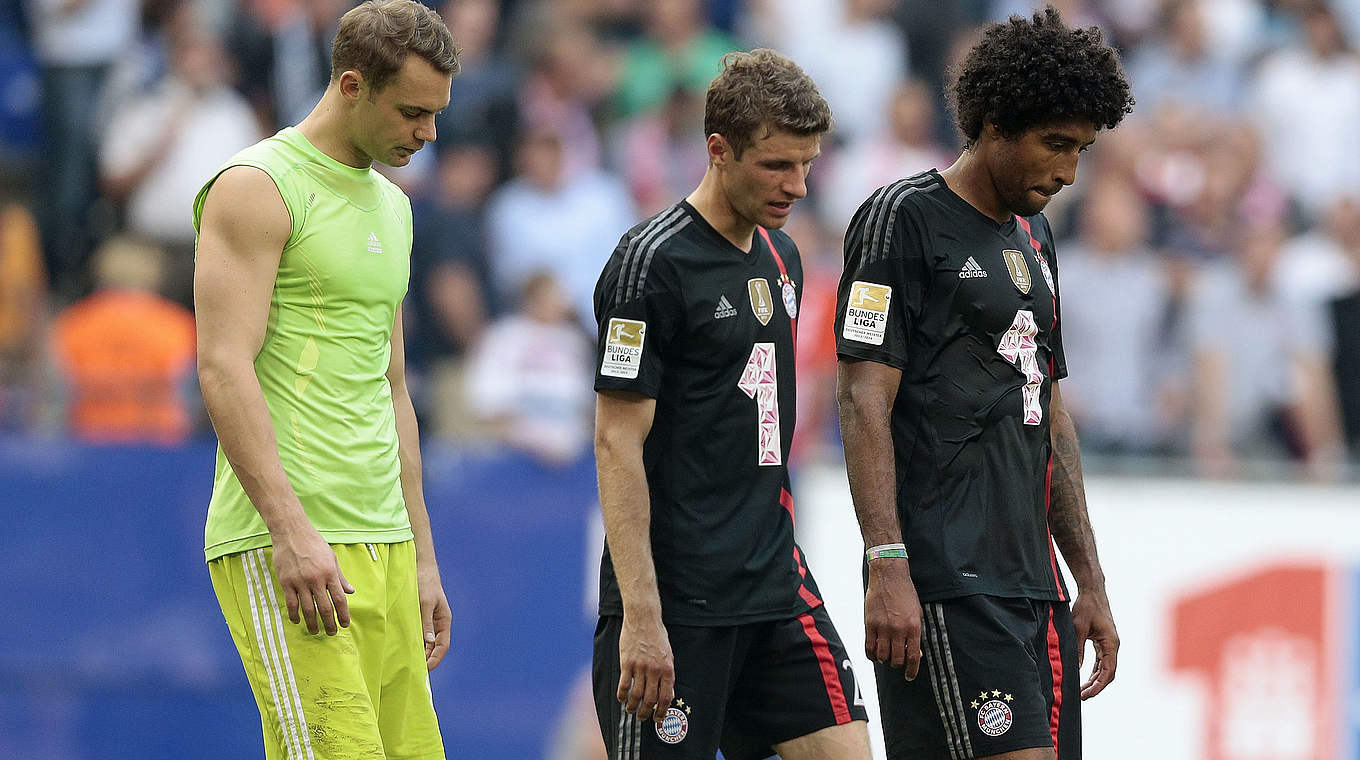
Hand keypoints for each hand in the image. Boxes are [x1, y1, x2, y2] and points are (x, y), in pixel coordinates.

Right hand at [272, 527, 353, 634]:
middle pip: (325, 607)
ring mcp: (300, 581)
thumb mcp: (331, 558)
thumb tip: (351, 591)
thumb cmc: (314, 544)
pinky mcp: (286, 582)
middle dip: (329, 623)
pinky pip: (291, 603)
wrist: (292, 532)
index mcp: (330, 573)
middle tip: (332, 633)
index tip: (345, 624)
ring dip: (312, 623)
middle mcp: (316, 579)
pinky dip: (294, 615)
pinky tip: (297, 621)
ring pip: (308, 609)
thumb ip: (340, 577)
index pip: (340, 599)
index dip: (343, 614)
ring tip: (315, 631)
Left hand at [418, 566, 451, 669]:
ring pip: (428, 642)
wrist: (421, 568)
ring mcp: (431, 621)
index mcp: (444, 620)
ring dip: (421, 653)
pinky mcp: (422, 618)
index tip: (426, 669)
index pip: (443, 645)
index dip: (436, 658)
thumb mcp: (425, 603)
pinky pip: (421, 635)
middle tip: (415, 671)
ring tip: (410, 664)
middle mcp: (439, 623)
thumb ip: (426, 622)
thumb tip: (428, 641)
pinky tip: (407, 649)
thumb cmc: (425, 583)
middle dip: (428, 659)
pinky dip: (416, 643)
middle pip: (436, 647)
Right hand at [617, 610, 674, 723]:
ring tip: (631, 710)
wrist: (644, 619)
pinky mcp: (626, 663)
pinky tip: (621, 698)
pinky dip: (622, 695)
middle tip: (643, 717)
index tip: (658, 718)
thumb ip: (668, 675)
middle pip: (650, 700)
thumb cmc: (657, 637)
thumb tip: (669, 694)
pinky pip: (623, 685)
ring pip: (636, 695)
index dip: (662, 712)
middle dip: (646, 713)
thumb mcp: (669, 655)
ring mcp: (640, 667)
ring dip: (632, 707)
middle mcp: (654, 670)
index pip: (666, 697)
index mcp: (667, 669)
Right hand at [864, 559, 921, 679]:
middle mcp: (898, 629)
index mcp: (913, 627)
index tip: (909, 676)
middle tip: (897, 661)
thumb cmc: (905, 593)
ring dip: (885, 659)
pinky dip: (872, 654)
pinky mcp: (869, 623)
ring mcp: (883, 627)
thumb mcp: (917, 613)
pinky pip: (869, 646)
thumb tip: (914, 654)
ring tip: (886, 655)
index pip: (913, 657)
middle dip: (898, 665)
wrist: (889, 576)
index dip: (912, 670)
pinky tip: (874, 653)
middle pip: (897, 659)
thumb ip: (916, 633)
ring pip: (882, 655)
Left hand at [1071, 588, 1117, 698]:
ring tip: (1082, 691)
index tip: (1087, 695)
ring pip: (1105, 668)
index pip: (1107, 671)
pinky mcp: (1104, 641)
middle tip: (1082, 696)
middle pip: (1107, 673)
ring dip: (1095, 680)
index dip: (1098, 686)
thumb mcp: (1077, 628)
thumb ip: (1077, 649)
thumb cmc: (1086, 607)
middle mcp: (1113, 645)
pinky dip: (1095, 671)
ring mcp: (1109, 644)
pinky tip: (1086, 678)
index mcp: (1110, 643)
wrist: (1092, 592)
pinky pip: (1101, 661)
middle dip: (1095, 686)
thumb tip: (1076, 669)